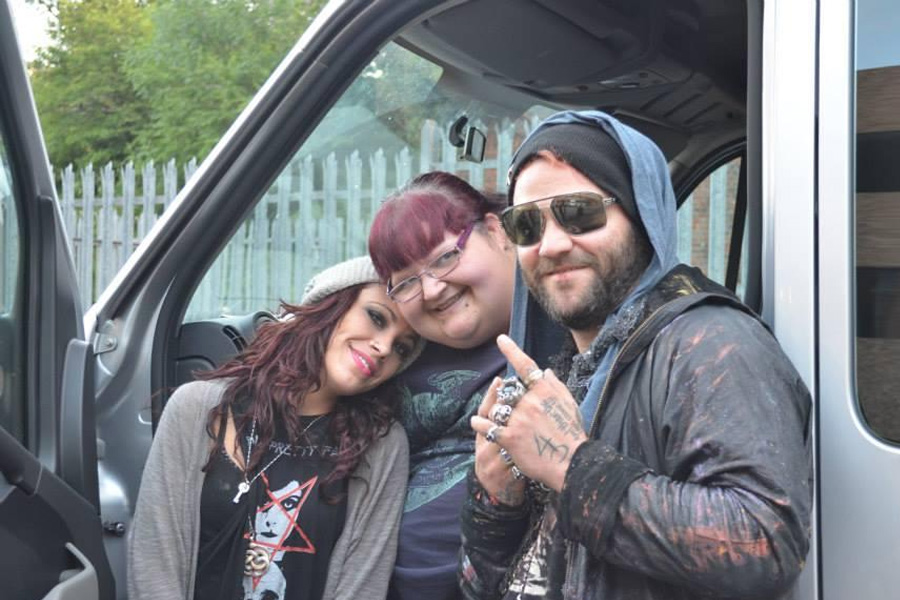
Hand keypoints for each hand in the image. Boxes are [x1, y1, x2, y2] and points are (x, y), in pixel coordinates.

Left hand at [470, 335, 587, 491]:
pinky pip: (487, 426)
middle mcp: (530, 402)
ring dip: (495, 412)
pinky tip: (475, 422)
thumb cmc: (572, 434)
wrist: (572, 462)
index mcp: (545, 391)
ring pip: (496, 407)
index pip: (525, 366)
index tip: (500, 339)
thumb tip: (545, 371)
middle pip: (508, 390)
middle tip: (513, 408)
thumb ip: (555, 386)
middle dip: (507, 398)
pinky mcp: (510, 438)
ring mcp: (518, 420)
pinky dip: (479, 424)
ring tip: (499, 418)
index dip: (512, 350)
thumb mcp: (569, 404)